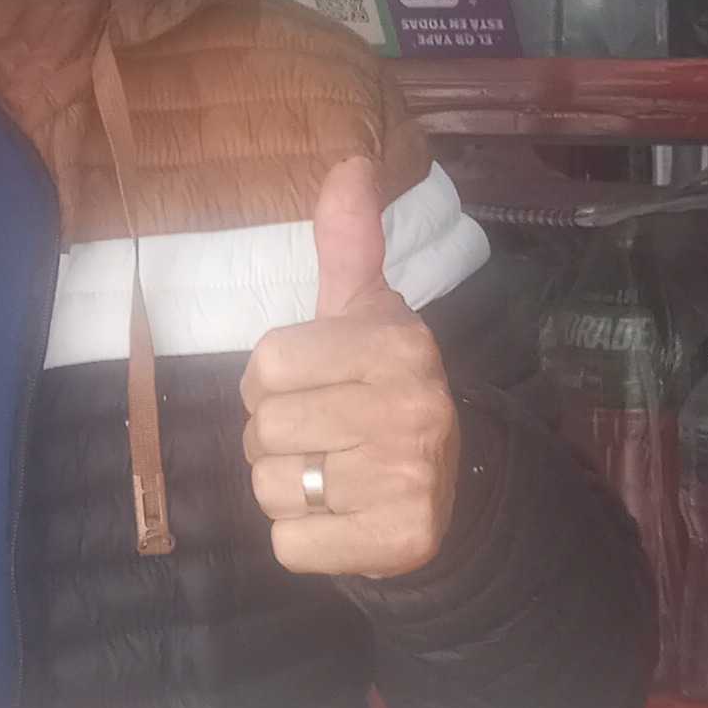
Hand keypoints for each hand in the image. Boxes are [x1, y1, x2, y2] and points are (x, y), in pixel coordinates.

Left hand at [241, 158, 458, 577]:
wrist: (443, 490)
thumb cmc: (379, 389)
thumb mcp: (364, 312)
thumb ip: (348, 242)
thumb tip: (350, 162)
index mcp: (398, 345)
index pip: (265, 364)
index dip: (269, 383)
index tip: (312, 387)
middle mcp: (411, 407)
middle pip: (264, 428)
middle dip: (275, 440)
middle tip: (324, 439)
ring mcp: (408, 477)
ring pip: (271, 488)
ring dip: (287, 490)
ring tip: (333, 477)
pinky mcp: (399, 540)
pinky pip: (289, 544)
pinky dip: (302, 539)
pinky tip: (342, 518)